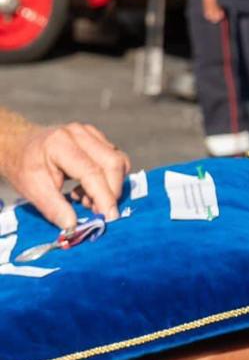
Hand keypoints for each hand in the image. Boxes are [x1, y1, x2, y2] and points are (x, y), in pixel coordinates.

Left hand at [5, 121, 128, 231]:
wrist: (19, 145)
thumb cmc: (24, 167)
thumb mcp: (32, 189)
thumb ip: (54, 207)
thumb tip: (73, 227)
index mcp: (60, 144)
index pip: (92, 171)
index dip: (104, 196)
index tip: (109, 218)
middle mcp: (80, 134)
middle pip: (113, 163)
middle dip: (112, 192)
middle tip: (97, 212)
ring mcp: (91, 133)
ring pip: (119, 160)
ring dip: (111, 185)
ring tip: (87, 199)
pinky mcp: (97, 137)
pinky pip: (115, 159)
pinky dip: (108, 178)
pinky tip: (87, 187)